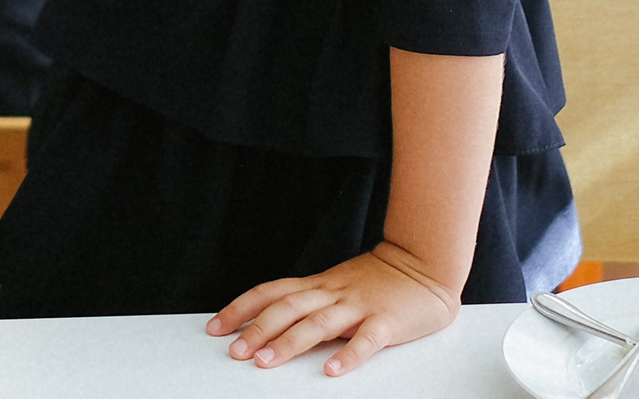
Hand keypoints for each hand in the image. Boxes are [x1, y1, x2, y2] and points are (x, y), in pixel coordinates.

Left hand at [205, 243, 458, 375]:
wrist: (423, 265)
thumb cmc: (377, 281)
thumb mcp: (335, 286)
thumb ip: (309, 302)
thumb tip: (270, 323)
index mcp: (317, 285)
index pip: (270, 293)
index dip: (240, 308)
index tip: (215, 327)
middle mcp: (332, 293)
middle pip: (286, 308)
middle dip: (257, 330)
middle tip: (234, 352)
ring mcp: (359, 306)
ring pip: (318, 323)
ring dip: (289, 342)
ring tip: (267, 362)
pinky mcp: (387, 322)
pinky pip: (366, 340)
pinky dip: (348, 355)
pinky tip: (332, 371)